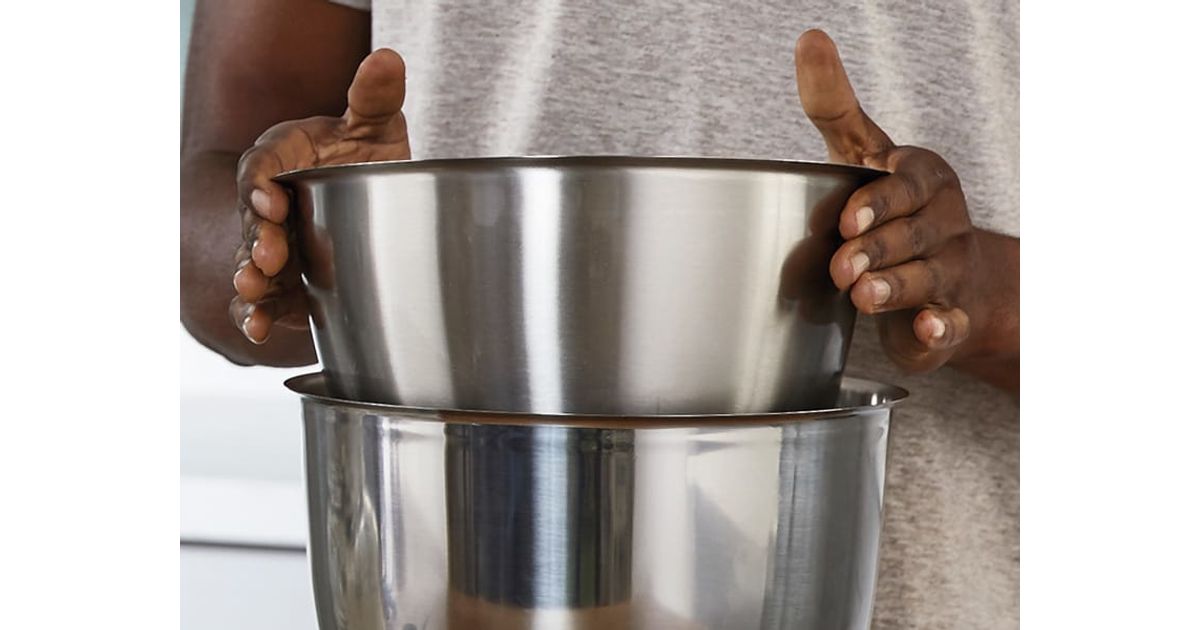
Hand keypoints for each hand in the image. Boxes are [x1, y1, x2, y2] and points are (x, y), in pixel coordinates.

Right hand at [230, 48, 410, 343]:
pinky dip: (255, 315)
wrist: (368, 198)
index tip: (271, 200)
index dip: (260, 184)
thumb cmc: (361, 155)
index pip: (261, 167)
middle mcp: (269, 201)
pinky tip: (257, 329)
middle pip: (253, 221)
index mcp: (282, 158)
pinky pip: (261, 299)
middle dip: (258, 239)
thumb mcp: (372, 126)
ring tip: (252, 291)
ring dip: (250, 280)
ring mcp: (273, 243)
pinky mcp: (284, 281)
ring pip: (251, 262)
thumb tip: (387, 61)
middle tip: (270, 255)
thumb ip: (373, 97)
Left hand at [794, 30, 989, 372]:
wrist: (954, 277)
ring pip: (929, 277)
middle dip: (877, 248)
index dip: (878, 202)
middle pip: (913, 233)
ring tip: (862, 294)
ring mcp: (952, 269)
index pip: (904, 185)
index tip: (848, 220)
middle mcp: (943, 221)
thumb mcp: (863, 153)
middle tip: (842, 265)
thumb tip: (810, 38)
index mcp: (922, 178)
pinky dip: (940, 327)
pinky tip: (926, 328)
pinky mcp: (951, 316)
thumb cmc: (893, 207)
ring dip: (897, 286)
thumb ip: (834, 105)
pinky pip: (952, 322)